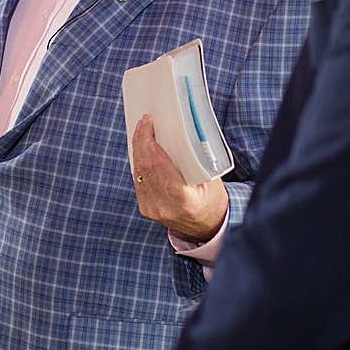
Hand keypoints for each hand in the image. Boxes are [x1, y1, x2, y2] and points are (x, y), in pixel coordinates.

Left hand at [131, 114, 227, 241]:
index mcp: (186, 202)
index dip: (152, 146)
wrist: (206, 227)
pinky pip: (137, 180)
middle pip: (146, 168)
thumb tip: (180, 135)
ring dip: (138, 149)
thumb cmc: (212, 200)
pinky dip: (139, 162)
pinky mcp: (145, 208)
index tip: (149, 126)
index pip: (163, 171)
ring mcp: (153, 209)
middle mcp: (166, 207)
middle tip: (143, 123)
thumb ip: (196, 162)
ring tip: (141, 131)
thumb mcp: (211, 181)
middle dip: (142, 141)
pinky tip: (141, 149)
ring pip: (138, 172)